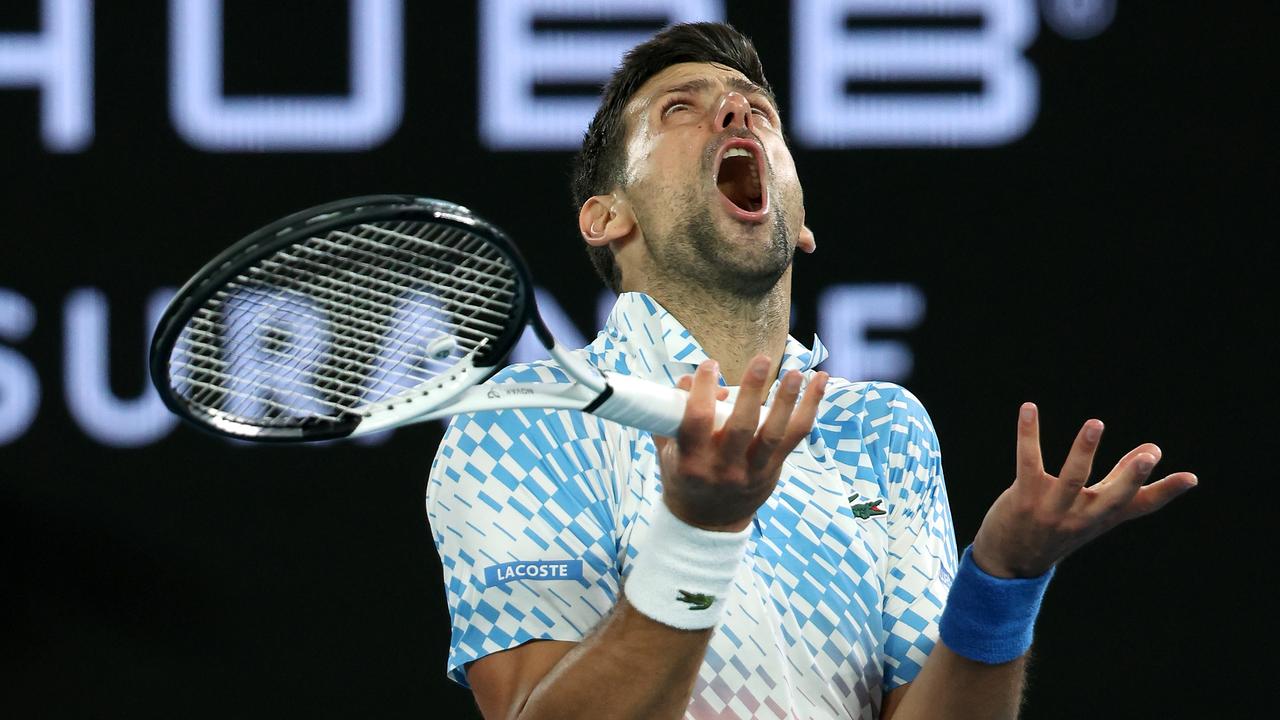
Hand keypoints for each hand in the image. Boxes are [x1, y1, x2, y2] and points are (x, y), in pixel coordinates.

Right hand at [653, 355, 827, 532]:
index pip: (697, 421)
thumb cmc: (684, 478)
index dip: (704, 390)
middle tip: (762, 361)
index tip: (710, 365)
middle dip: (753, 391)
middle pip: (741, 427)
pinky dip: (810, 407)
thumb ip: (671, 415)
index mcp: (691, 462)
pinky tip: (820, 381)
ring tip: (796, 373)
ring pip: (774, 433)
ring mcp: (751, 471)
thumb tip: (687, 379)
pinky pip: (795, 436)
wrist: (707, 524)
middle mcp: (723, 468)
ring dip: (788, 400)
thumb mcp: (668, 451)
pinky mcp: (773, 469)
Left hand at [972, 402, 1198, 577]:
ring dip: (1084, 450)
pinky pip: (1028, 462)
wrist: (1010, 561)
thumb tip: (1153, 450)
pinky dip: (1028, 435)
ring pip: (1072, 477)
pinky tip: (1029, 408)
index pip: (1140, 506)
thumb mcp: (1092, 511)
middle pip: (1112, 497)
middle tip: (1150, 455)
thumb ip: (1120, 481)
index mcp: (1102, 517)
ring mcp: (1052, 509)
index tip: (1191, 477)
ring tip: (1096, 423)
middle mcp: (1082, 516)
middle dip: (1131, 476)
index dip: (1166, 492)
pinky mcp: (1024, 498)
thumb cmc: (1057, 529)